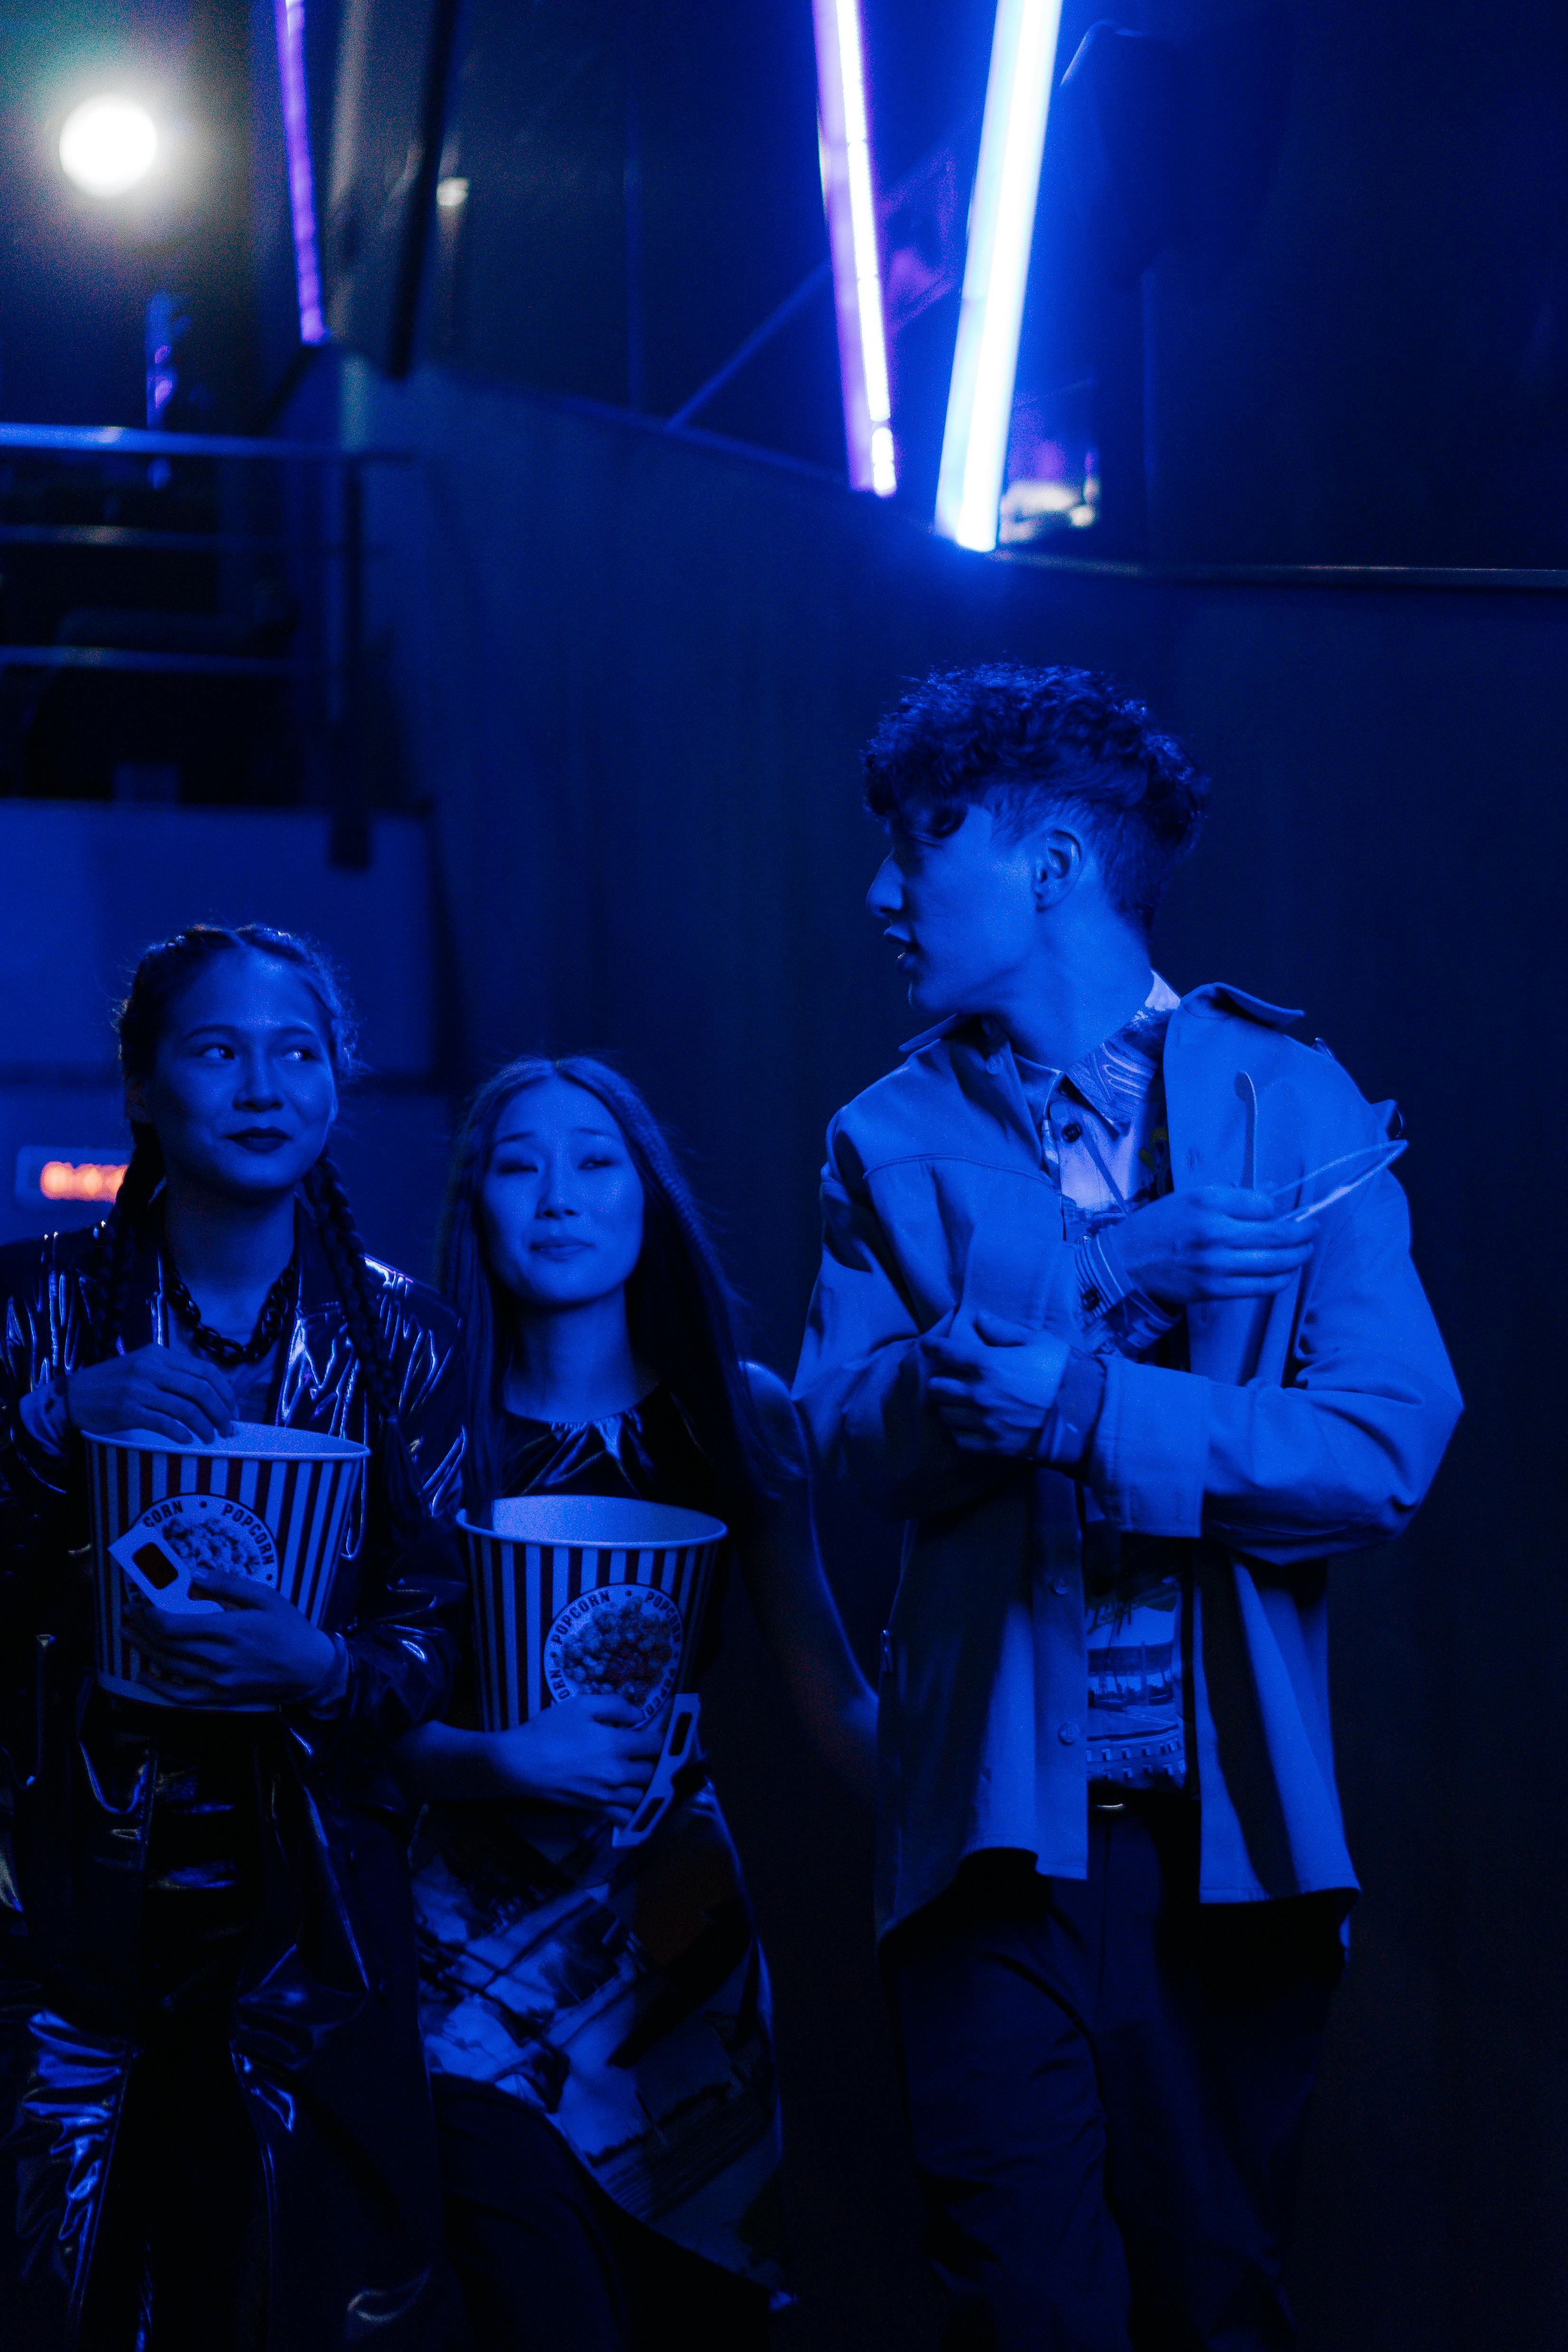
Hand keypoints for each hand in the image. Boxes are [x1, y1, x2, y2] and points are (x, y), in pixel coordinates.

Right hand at [65, 1345, 235, 1443]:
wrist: (73, 1396)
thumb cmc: (112, 1384)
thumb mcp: (144, 1367)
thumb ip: (173, 1375)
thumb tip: (212, 1395)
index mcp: (159, 1354)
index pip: (206, 1370)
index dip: (226, 1392)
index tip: (233, 1411)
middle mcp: (151, 1367)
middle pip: (201, 1389)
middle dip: (221, 1412)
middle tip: (228, 1429)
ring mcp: (139, 1388)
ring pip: (187, 1408)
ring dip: (205, 1426)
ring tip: (210, 1438)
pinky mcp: (127, 1409)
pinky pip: (165, 1422)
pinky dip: (181, 1433)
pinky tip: (187, 1440)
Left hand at [127, 1570, 336, 1705]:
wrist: (309, 1668)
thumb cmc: (289, 1628)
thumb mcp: (266, 1597)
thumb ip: (228, 1584)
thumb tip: (194, 1574)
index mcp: (230, 1629)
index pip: (174, 1625)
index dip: (150, 1614)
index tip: (142, 1602)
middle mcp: (219, 1657)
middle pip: (166, 1644)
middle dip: (141, 1627)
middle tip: (128, 1613)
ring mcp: (218, 1681)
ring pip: (168, 1666)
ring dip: (143, 1649)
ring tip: (128, 1634)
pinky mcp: (220, 1697)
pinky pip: (181, 1695)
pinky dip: (158, 1686)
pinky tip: (144, 1674)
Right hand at [488, 1695, 666, 1821]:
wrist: (520, 1763)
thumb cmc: (549, 1730)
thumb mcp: (581, 1705)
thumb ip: (615, 1705)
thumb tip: (638, 1714)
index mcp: (617, 1744)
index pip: (655, 1744)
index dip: (660, 1736)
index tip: (656, 1733)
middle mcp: (617, 1773)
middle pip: (651, 1771)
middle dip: (651, 1760)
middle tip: (642, 1752)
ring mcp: (606, 1794)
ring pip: (642, 1795)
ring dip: (643, 1785)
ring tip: (635, 1774)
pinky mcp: (594, 1809)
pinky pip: (623, 1817)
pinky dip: (631, 1811)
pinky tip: (628, 1800)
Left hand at [923, 1311, 1070, 1454]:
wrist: (1085, 1414)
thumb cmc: (1063, 1372)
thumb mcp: (1037, 1340)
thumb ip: (1003, 1330)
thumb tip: (979, 1317)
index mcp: (988, 1364)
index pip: (945, 1352)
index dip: (932, 1347)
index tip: (928, 1346)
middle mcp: (979, 1393)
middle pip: (936, 1388)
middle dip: (940, 1380)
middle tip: (951, 1378)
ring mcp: (984, 1422)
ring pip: (944, 1414)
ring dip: (948, 1406)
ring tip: (960, 1402)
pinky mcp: (992, 1445)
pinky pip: (959, 1439)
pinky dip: (959, 1431)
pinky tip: (970, 1424)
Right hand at [1106, 1186, 1317, 1306]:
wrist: (1127, 1261)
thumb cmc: (1160, 1226)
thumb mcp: (1192, 1197)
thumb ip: (1233, 1197)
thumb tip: (1272, 1199)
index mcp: (1208, 1203)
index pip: (1264, 1204)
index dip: (1278, 1208)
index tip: (1284, 1212)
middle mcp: (1215, 1233)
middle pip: (1279, 1235)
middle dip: (1304, 1233)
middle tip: (1312, 1230)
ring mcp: (1216, 1265)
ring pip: (1276, 1263)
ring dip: (1298, 1257)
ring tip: (1303, 1251)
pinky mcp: (1215, 1290)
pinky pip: (1261, 1287)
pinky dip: (1280, 1279)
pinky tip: (1284, 1272)